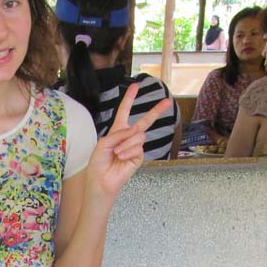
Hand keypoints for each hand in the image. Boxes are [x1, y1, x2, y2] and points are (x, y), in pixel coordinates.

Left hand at [85, 82, 173, 196]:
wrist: (101, 180)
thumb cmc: (98, 163)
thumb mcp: (103, 143)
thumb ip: (118, 134)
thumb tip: (135, 130)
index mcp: (118, 131)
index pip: (124, 111)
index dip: (130, 99)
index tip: (136, 86)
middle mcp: (128, 137)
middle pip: (144, 121)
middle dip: (156, 111)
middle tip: (168, 101)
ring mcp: (135, 147)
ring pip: (138, 136)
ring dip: (125, 144)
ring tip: (116, 153)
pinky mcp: (139, 157)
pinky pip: (138, 148)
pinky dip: (128, 151)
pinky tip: (121, 158)